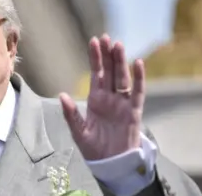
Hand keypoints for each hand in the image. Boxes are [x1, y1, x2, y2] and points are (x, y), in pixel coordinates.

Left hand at [60, 34, 144, 159]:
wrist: (111, 164)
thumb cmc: (94, 149)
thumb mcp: (79, 132)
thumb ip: (71, 114)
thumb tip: (62, 95)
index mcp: (95, 100)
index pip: (96, 74)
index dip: (95, 58)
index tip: (94, 41)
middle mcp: (110, 98)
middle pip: (110, 71)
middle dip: (108, 55)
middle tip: (106, 37)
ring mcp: (123, 103)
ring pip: (122, 78)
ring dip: (121, 62)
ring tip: (118, 45)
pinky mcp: (134, 112)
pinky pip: (138, 92)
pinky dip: (139, 78)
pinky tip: (138, 63)